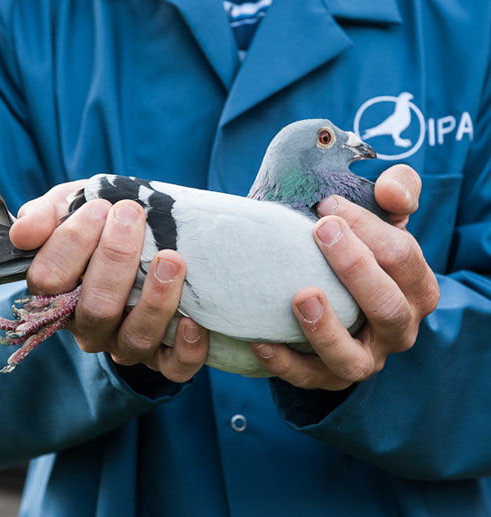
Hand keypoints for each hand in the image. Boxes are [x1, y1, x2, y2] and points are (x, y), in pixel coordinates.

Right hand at [9, 182, 207, 382]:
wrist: (146, 240)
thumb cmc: (102, 225)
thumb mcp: (70, 209)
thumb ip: (44, 216)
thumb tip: (24, 233)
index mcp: (58, 296)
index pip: (49, 280)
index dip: (71, 244)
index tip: (99, 208)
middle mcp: (89, 327)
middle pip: (95, 309)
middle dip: (115, 260)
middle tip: (132, 217)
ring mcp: (125, 345)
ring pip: (134, 339)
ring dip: (154, 300)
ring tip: (171, 259)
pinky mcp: (164, 358)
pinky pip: (173, 367)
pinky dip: (186, 349)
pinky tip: (195, 320)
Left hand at [251, 164, 439, 389]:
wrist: (344, 300)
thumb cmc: (363, 252)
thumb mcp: (386, 217)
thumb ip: (398, 190)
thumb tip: (391, 190)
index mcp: (417, 289)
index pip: (403, 257)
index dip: (369, 228)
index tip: (328, 205)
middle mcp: (399, 330)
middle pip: (388, 307)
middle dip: (354, 267)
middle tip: (320, 231)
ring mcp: (365, 359)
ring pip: (354, 359)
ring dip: (325, 330)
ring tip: (301, 295)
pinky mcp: (330, 378)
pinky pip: (308, 378)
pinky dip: (284, 363)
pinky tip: (260, 340)